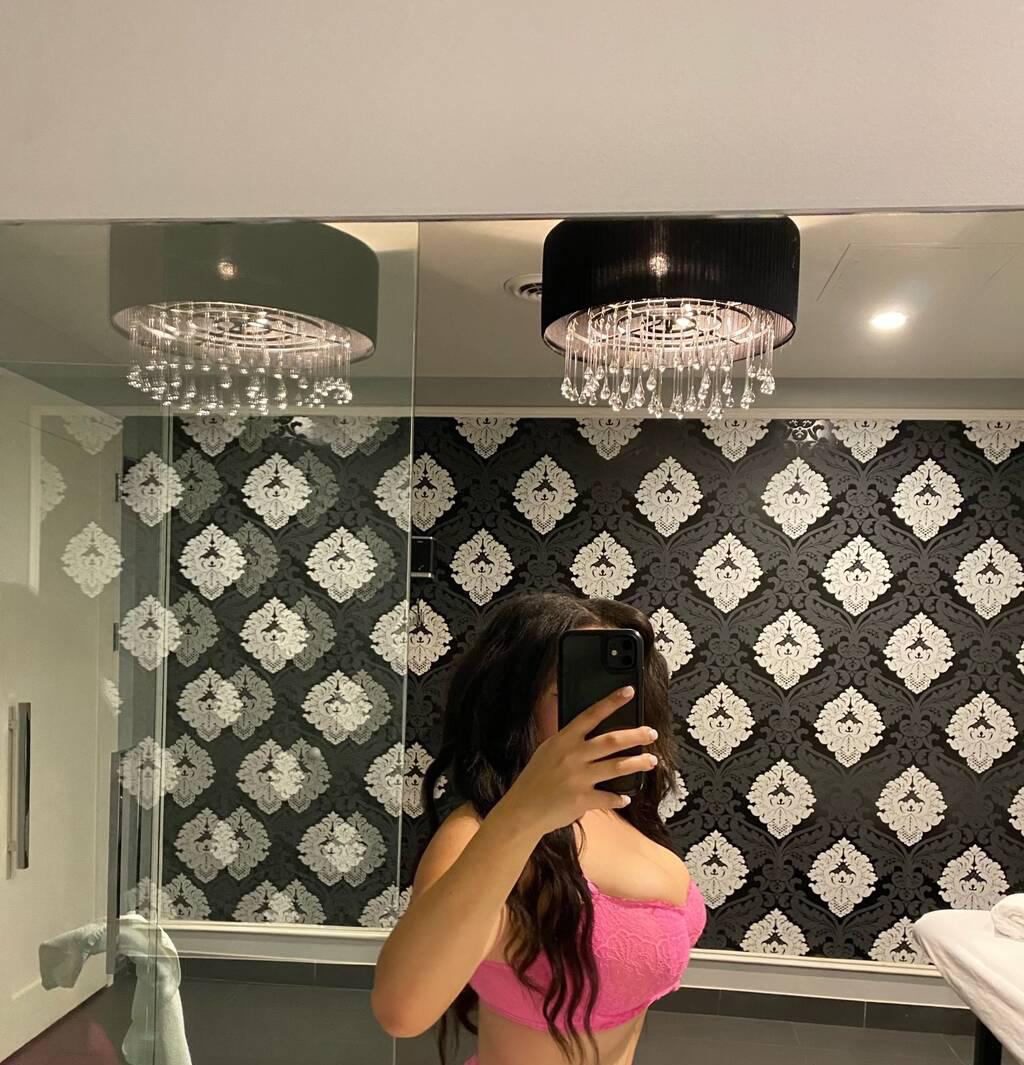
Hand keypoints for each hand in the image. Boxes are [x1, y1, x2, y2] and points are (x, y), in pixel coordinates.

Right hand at [498, 687, 657, 836]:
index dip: (611, 702)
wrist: (523, 809)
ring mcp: (579, 778)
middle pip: (611, 741)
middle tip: (651, 733)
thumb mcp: (547, 750)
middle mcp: (573, 756)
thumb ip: (568, 740)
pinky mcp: (583, 799)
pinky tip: (626, 797)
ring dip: (637, 763)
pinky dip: (620, 798)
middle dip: (635, 735)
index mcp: (563, 740)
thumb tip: (590, 731)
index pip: (591, 715)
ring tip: (651, 761)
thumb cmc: (535, 779)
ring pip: (616, 766)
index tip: (628, 692)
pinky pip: (609, 797)